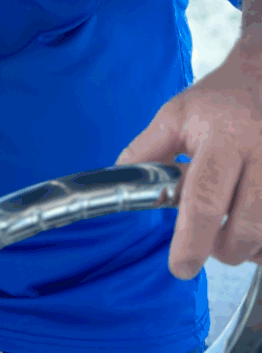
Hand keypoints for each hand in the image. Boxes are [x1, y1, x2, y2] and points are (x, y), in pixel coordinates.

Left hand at [115, 45, 261, 281]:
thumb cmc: (217, 102)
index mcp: (224, 138)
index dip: (192, 238)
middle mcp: (261, 155)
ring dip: (246, 247)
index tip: (180, 265)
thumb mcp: (176, 115)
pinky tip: (251, 226)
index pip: (206, 197)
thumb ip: (148, 150)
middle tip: (205, 244)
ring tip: (230, 230)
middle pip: (245, 227)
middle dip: (221, 249)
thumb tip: (120, 180)